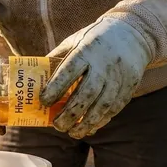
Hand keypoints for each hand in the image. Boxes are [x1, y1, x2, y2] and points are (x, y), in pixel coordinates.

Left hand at [40, 17, 151, 138]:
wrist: (133, 33)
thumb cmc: (94, 39)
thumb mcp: (74, 41)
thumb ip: (57, 58)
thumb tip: (34, 78)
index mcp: (86, 50)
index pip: (69, 71)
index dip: (55, 88)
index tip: (44, 101)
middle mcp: (104, 64)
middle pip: (87, 93)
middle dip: (71, 113)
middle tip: (57, 126)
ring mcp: (119, 76)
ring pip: (103, 105)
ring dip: (86, 122)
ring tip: (72, 132)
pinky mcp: (129, 86)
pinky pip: (115, 108)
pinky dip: (101, 120)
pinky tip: (89, 127)